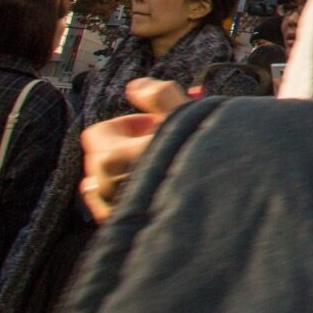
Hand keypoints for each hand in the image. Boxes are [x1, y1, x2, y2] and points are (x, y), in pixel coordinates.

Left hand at [78, 79, 186, 220]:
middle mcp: (105, 185)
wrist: (215, 201)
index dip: (124, 124)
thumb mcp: (185, 115)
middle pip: (100, 157)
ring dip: (124, 172)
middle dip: (124, 148)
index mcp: (112, 156)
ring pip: (105, 182)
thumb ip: (158, 95)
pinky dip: (120, 196)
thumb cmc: (199, 158)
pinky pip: (107, 208)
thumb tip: (136, 87)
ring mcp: (112, 207)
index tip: (151, 127)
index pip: (96, 134)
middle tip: (159, 145)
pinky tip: (145, 192)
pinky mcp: (123, 225)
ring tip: (157, 169)